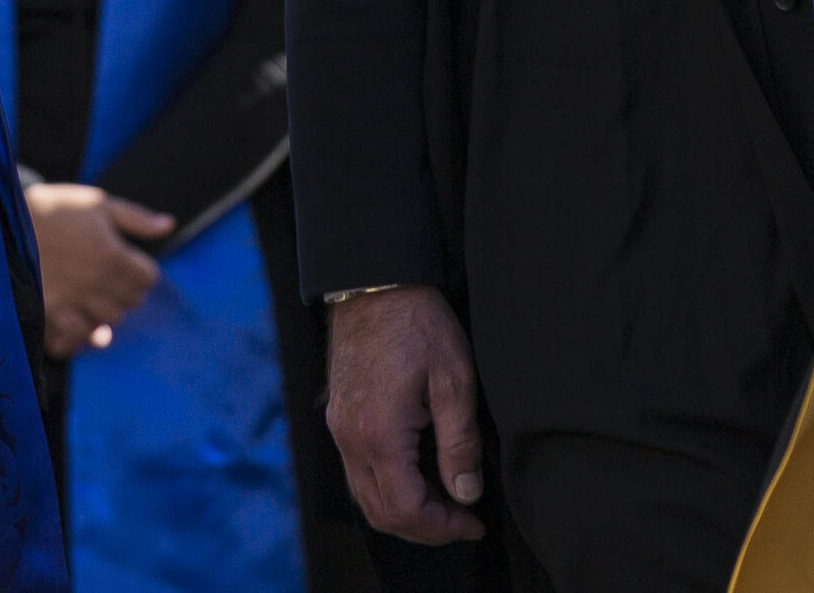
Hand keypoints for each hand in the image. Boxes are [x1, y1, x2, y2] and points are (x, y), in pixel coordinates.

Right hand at [24, 179, 171, 358]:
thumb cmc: (55, 208)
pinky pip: (70, 340)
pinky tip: (73, 321)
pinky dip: (76, 336)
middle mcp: (95, 283)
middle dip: (125, 292)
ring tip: (91, 298)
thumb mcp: (98, 203)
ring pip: (105, 324)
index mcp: (112, 254)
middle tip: (110, 280)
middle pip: (129, 304)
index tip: (130, 263)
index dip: (142, 271)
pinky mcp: (45, 316)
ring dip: (103, 313)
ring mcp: (70, 302)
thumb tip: (169, 226)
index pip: (147, 279)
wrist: (2, 221)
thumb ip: (136, 219)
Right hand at [326, 284, 486, 544]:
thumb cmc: (418, 324)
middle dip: (424, 528)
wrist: (376, 284)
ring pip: (366, 498)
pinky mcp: (340, 419)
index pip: (406, 508)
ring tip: (445, 506)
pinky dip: (388, 489)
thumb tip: (466, 492)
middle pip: (381, 513)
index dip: (442, 526)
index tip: (473, 523)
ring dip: (405, 512)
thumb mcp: (454, 380)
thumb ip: (459, 443)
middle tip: (462, 522)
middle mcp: (351, 440)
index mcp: (379, 434)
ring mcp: (340, 431)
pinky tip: (418, 478)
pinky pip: (359, 473)